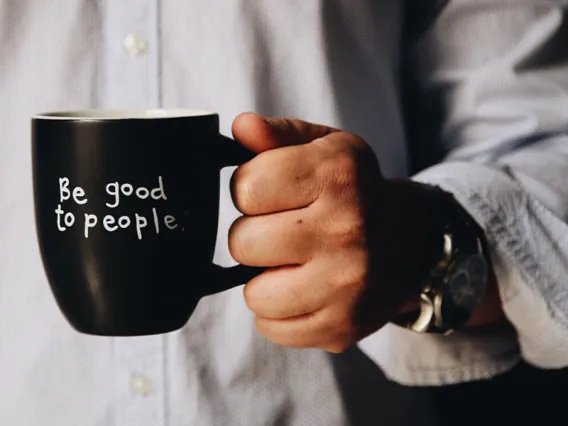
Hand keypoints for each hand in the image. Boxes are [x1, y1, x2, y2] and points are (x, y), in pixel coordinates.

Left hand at [229, 113, 441, 351]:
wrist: (411, 243)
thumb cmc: (356, 192)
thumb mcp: (326, 148)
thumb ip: (278, 134)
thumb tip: (241, 127)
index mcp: (338, 174)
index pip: (246, 187)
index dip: (251, 190)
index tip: (271, 194)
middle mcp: (347, 229)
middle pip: (243, 242)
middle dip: (255, 236)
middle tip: (285, 230)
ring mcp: (347, 284)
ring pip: (254, 293)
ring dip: (265, 278)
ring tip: (294, 263)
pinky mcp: (343, 326)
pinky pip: (272, 327)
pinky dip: (278, 311)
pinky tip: (303, 289)